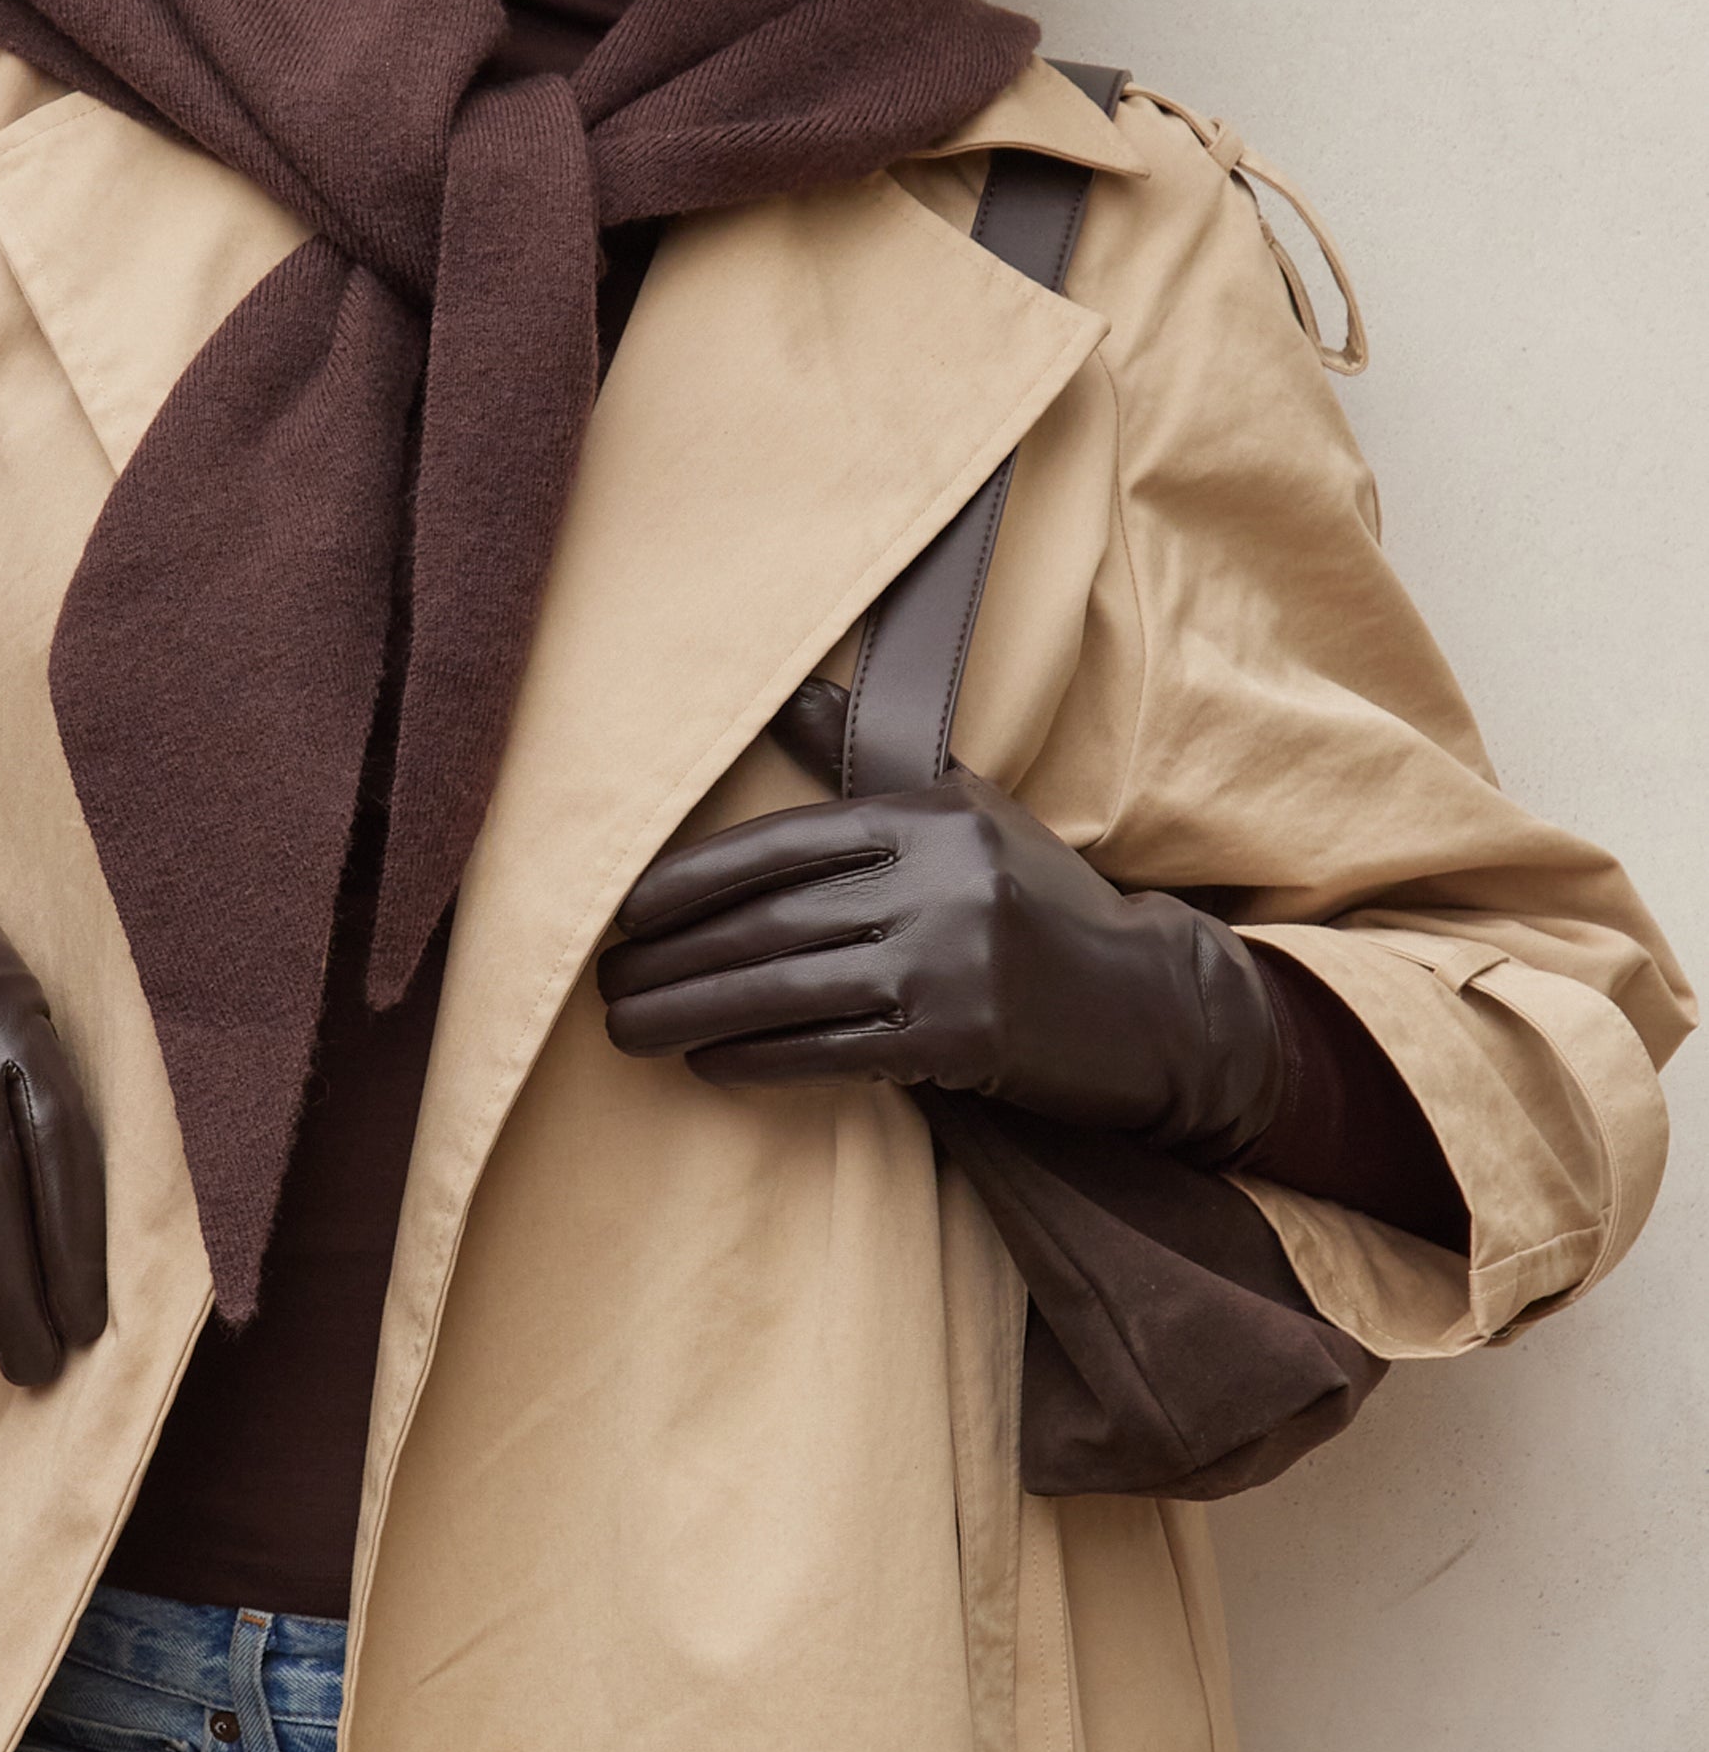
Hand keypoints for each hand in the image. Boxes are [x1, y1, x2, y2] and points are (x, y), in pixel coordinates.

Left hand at [598, 769, 1284, 1161]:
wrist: (1147, 1001)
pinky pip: (831, 1052)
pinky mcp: (961, 1038)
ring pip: (788, 991)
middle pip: (771, 923)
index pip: (781, 845)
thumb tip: (782, 688)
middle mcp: (938, 882)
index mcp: (927, 818)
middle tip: (603, 985)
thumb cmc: (1033, 900)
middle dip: (674, 958)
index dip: (690, 880)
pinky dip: (758, 1060)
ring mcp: (952, 963)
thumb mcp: (961, 808)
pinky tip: (707, 1064)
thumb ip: (860, 757)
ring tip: (628, 1031)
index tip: (622, 913)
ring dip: (693, 1014)